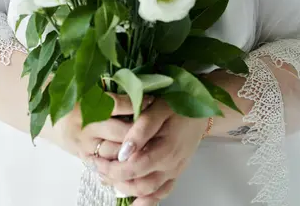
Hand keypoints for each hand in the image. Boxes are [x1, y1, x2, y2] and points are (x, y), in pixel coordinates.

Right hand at [43, 93, 152, 159]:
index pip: (118, 104)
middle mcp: (86, 124)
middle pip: (120, 131)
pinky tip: (135, 155)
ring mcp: (85, 143)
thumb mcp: (88, 87)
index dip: (138, 102)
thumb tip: (139, 84)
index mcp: (86, 102)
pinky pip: (107, 163)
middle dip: (140, 130)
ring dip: (134, 148)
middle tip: (157, 125)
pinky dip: (122, 161)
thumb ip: (109, 89)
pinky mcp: (84, 157)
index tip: (154, 100)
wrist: (50, 115)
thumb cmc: (74, 97)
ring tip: (152, 141)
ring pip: (116, 150)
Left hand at [93, 98, 208, 203]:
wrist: (203, 107)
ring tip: (109, 179)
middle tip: (98, 169)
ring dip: (128, 190)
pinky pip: (163, 193)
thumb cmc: (179, 103)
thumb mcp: (158, 108)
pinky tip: (135, 201)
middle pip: (140, 184)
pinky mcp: (177, 171)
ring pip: (150, 192)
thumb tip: (124, 152)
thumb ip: (141, 129)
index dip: (113, 169)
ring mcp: (175, 171)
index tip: (97, 161)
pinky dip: (148, 200)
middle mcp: (171, 165)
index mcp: (165, 149)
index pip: (134, 168)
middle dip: (116, 180)